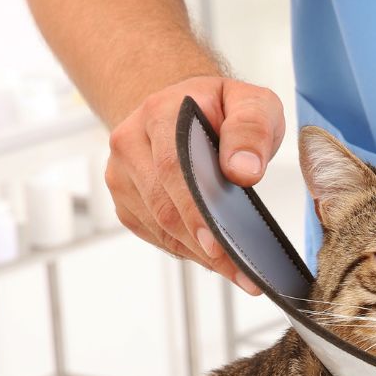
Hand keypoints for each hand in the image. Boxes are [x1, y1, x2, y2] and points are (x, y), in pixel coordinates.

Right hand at [105, 76, 285, 292]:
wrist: (181, 109)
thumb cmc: (218, 110)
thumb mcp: (251, 103)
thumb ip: (252, 129)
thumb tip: (244, 170)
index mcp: (160, 113)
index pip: (173, 168)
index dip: (195, 210)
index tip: (219, 243)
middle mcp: (131, 143)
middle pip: (165, 206)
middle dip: (205, 245)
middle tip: (242, 272)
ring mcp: (123, 175)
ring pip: (161, 228)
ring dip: (200, 254)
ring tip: (239, 271)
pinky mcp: (126, 201)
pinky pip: (157, 236)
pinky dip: (188, 251)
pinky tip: (214, 256)